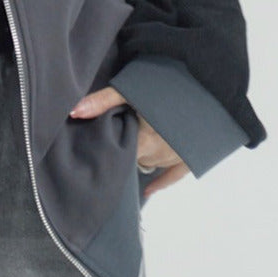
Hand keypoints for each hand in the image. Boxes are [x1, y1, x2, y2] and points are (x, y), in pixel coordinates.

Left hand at [69, 86, 189, 197]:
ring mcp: (177, 156)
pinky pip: (175, 177)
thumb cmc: (165, 87)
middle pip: (136, 158)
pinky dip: (161, 182)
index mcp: (145, 141)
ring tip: (134, 147)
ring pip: (152, 164)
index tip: (104, 144)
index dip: (113, 149)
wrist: (204, 86)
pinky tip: (148, 191)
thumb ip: (101, 102)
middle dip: (128, 149)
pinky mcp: (191, 158)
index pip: (121, 155)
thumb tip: (73, 113)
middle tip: (121, 138)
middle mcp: (161, 153)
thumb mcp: (129, 90)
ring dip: (143, 157)